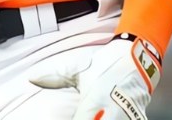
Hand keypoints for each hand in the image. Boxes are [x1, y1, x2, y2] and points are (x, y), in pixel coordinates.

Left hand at [30, 34, 162, 119]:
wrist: (136, 58)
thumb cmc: (106, 64)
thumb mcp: (79, 70)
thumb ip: (55, 78)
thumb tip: (33, 78)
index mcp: (94, 100)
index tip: (71, 119)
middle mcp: (111, 111)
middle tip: (85, 118)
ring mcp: (127, 116)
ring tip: (95, 116)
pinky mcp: (138, 117)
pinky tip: (108, 116)